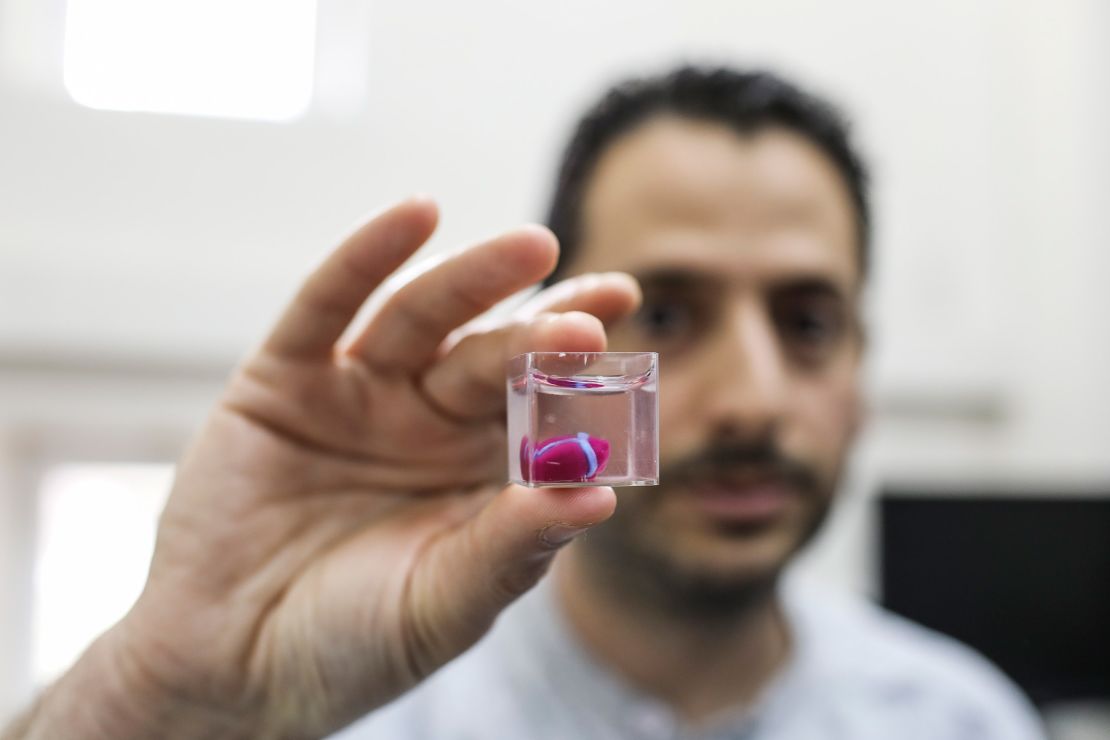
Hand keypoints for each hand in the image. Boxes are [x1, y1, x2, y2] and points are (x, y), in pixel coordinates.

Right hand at [8, 197, 639, 739]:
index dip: (585, 373)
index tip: (634, 339)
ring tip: (533, 248)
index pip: (544, 404)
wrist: (228, 667)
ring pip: (424, 317)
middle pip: (492, 354)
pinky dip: (367, 257)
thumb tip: (602, 496)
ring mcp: (359, 392)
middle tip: (590, 316)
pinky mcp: (284, 378)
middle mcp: (427, 418)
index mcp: (479, 466)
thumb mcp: (442, 602)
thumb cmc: (350, 644)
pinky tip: (418, 213)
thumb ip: (514, 548)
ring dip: (476, 277)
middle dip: (540, 332)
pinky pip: (328, 306)